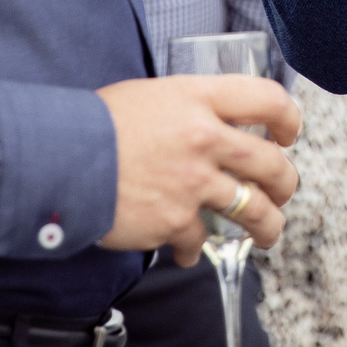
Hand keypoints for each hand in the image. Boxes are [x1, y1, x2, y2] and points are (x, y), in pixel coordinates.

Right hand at [97, 75, 301, 266]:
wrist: (59, 158)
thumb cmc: (96, 123)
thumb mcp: (149, 96)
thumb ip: (185, 107)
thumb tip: (204, 121)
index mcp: (198, 98)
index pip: (265, 99)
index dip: (288, 117)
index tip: (288, 133)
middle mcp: (204, 137)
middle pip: (271, 163)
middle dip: (286, 182)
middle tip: (282, 190)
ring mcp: (192, 182)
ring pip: (254, 210)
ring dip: (267, 226)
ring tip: (266, 234)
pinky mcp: (174, 220)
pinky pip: (200, 240)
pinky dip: (194, 249)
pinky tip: (187, 250)